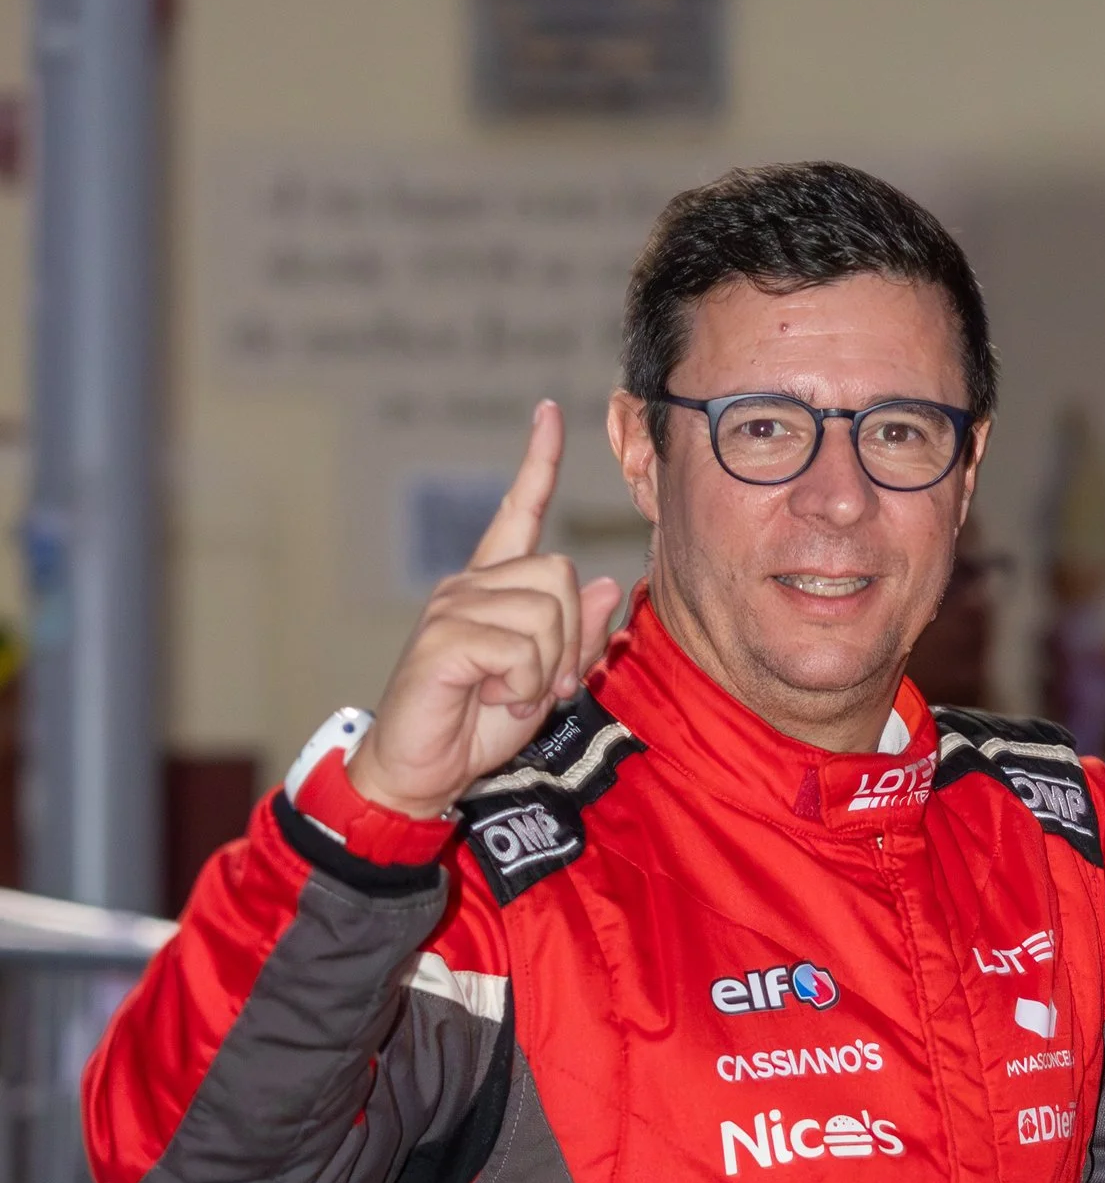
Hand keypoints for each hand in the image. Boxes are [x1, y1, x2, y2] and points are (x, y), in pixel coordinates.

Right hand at [350, 402, 627, 819]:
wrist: (423, 769)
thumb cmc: (479, 722)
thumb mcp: (545, 678)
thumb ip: (575, 634)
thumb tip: (603, 585)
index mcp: (493, 585)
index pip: (519, 510)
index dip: (538, 462)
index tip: (550, 412)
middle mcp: (469, 585)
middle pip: (560, 576)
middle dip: (567, 640)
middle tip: (539, 685)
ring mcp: (452, 608)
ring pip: (546, 614)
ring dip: (544, 669)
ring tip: (510, 694)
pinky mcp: (443, 640)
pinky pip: (519, 649)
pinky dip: (522, 686)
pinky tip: (492, 698)